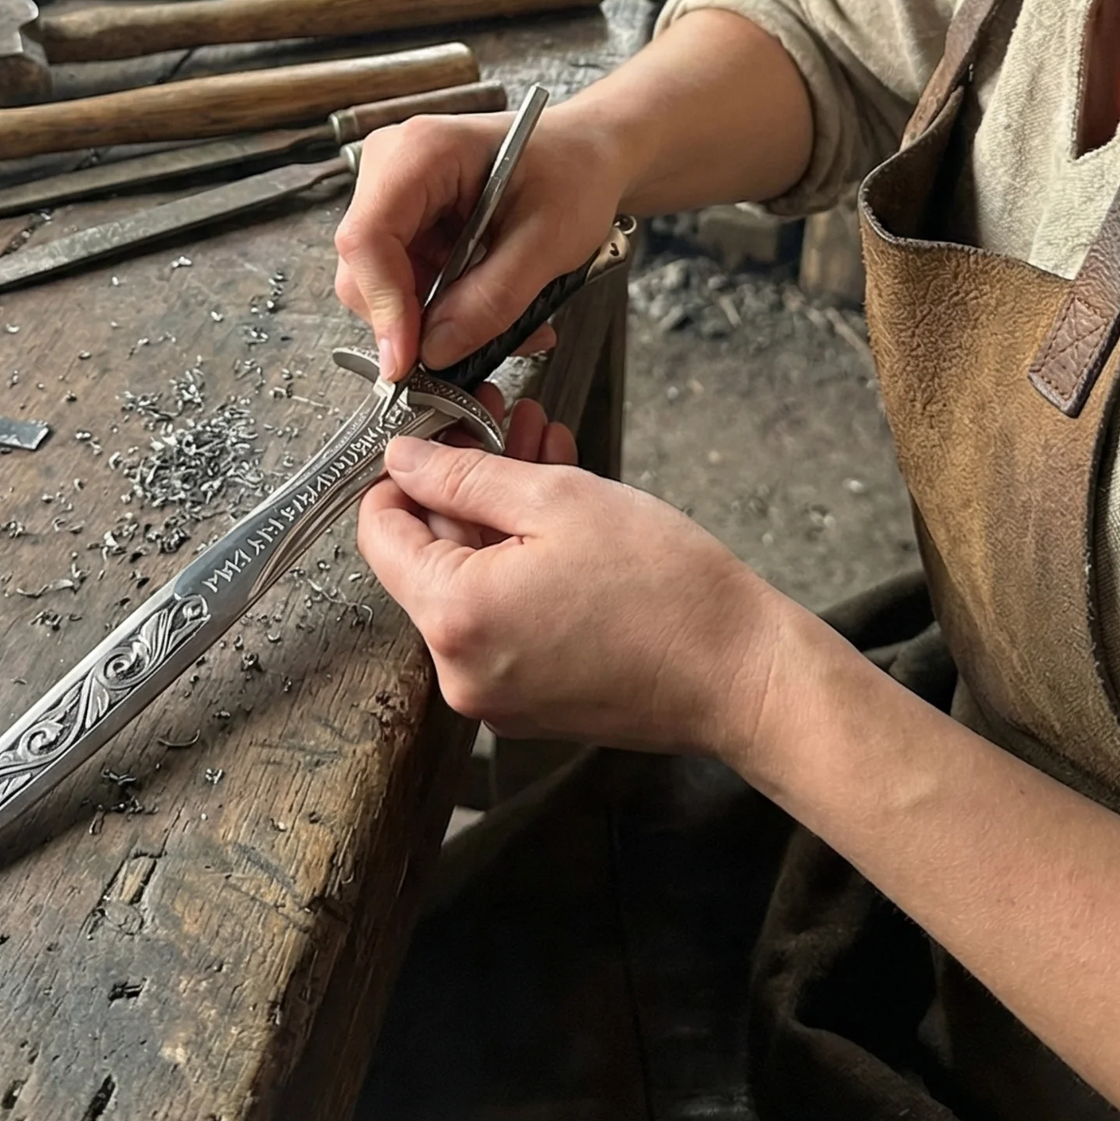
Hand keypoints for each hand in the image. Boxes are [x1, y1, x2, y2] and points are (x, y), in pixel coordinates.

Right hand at [334, 100, 626, 381]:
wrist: (590, 154)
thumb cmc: (576, 170)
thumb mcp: (551, 239)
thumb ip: (494, 297)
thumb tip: (437, 350)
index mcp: (423, 151)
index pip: (368, 237)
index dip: (383, 304)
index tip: (407, 360)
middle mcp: (393, 167)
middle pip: (365, 267)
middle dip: (413, 321)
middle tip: (471, 351)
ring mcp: (397, 197)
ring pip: (383, 285)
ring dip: (435, 321)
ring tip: (503, 324)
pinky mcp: (410, 224)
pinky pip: (407, 284)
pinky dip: (444, 309)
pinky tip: (490, 305)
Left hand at [357, 423, 783, 759]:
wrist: (740, 674)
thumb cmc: (663, 586)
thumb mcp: (557, 500)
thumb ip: (465, 476)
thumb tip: (403, 457)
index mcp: (455, 618)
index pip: (379, 535)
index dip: (402, 475)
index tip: (437, 433)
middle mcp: (459, 669)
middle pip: (431, 557)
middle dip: (468, 483)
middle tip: (506, 418)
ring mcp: (494, 695)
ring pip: (474, 583)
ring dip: (502, 515)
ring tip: (545, 449)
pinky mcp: (530, 702)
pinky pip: (504, 618)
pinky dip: (522, 564)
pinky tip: (563, 511)